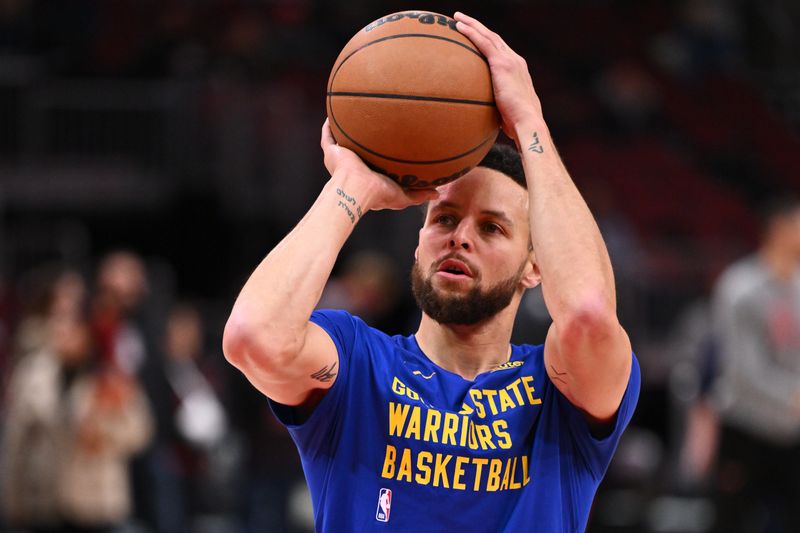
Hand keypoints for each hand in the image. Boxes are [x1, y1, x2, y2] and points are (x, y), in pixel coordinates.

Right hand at [320, 119, 437, 211]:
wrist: (359, 189)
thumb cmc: (379, 195)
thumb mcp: (403, 197)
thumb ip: (419, 194)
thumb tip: (437, 192)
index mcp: (368, 176)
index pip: (374, 163)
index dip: (381, 154)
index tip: (391, 144)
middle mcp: (354, 166)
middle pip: (358, 149)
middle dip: (364, 140)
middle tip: (374, 126)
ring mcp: (341, 159)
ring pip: (342, 141)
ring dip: (345, 131)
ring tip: (354, 115)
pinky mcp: (332, 153)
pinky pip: (328, 136)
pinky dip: (329, 126)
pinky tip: (334, 114)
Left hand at [454, 12, 542, 146]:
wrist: (528, 123)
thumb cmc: (517, 125)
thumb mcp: (504, 112)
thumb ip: (493, 107)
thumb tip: (478, 117)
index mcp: (517, 71)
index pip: (500, 51)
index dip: (487, 42)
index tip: (475, 36)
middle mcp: (516, 61)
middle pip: (494, 39)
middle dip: (479, 27)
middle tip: (463, 20)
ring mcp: (510, 61)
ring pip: (488, 36)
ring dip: (472, 25)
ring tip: (457, 18)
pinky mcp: (502, 64)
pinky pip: (484, 43)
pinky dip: (472, 32)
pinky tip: (459, 27)